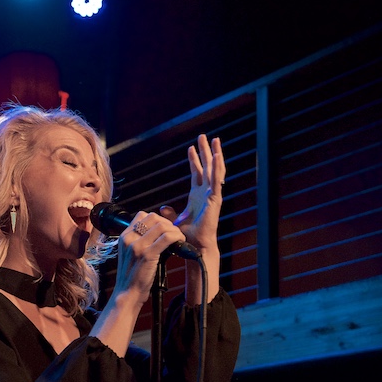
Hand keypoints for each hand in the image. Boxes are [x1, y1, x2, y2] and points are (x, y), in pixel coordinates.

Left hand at [159, 134, 224, 252]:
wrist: (196, 246)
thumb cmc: (188, 236)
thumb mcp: (176, 221)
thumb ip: (170, 213)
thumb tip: (163, 207)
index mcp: (197, 196)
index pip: (197, 173)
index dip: (194, 160)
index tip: (190, 148)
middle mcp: (206, 193)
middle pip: (207, 167)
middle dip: (205, 151)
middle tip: (204, 136)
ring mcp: (212, 195)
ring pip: (215, 170)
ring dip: (214, 154)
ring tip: (214, 139)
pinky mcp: (215, 198)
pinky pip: (217, 180)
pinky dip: (217, 167)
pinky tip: (217, 155)